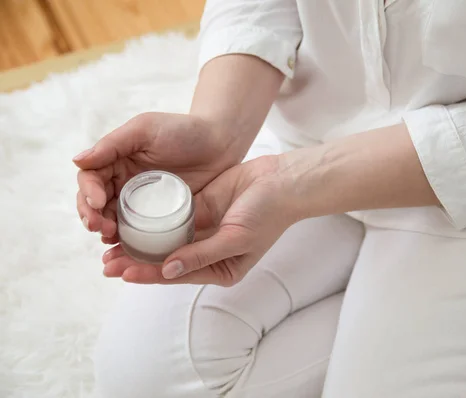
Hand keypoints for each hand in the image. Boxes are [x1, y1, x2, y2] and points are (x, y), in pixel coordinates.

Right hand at [74, 112, 246, 241]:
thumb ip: (113, 144)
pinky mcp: (161, 218)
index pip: (90, 180)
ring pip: (114, 221)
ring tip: (110, 239)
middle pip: (96, 205)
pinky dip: (129, 241)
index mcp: (116, 161)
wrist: (221, 142)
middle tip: (100, 227)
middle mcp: (125, 183)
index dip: (87, 193)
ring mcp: (143, 203)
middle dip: (92, 217)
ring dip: (106, 232)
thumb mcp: (146, 130)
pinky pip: (140, 232)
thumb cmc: (184, 130)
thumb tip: (77, 161)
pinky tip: (126, 248)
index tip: (97, 202)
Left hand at [102, 155, 297, 285]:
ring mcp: (203, 229)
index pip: (178, 275)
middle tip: (106, 263)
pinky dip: (152, 221)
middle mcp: (208, 252)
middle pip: (167, 260)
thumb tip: (167, 270)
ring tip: (110, 245)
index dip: (149, 275)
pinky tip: (131, 220)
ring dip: (141, 242)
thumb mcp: (236, 239)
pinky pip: (172, 217)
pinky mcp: (201, 208)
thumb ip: (201, 255)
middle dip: (137, 262)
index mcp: (221, 268)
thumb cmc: (268, 214)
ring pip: (165, 240)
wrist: (283, 181)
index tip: (122, 274)